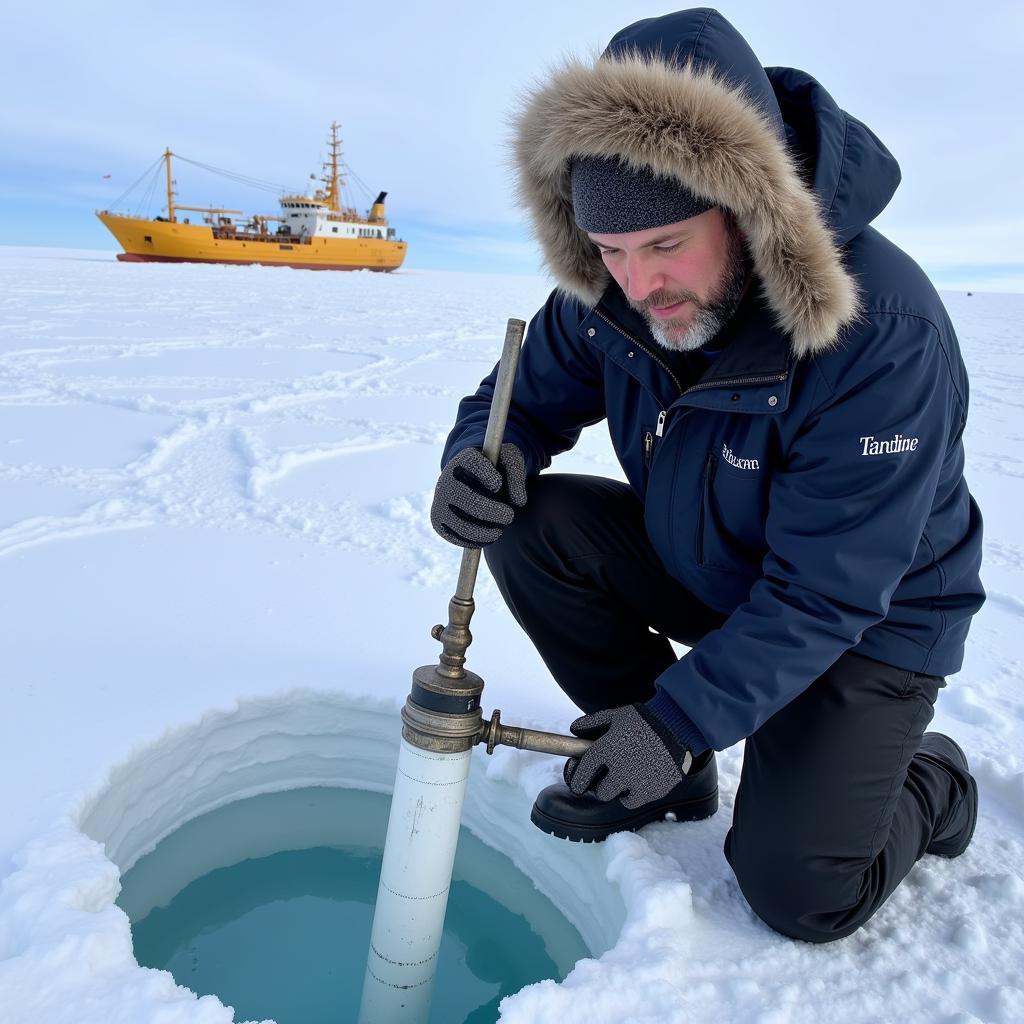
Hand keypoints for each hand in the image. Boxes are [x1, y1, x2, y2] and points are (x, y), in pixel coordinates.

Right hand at [431, 444, 527, 547]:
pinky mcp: (438, 520)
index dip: (485, 474)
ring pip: (462, 523)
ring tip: (500, 530)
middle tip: (509, 516)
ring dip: (485, 531)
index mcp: (465, 459)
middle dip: (492, 511)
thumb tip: (519, 502)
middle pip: (468, 499)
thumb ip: (516, 476)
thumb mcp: (510, 463)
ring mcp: (440, 500)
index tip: (498, 484)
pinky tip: (489, 536)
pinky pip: (455, 537)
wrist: (473, 481)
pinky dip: (475, 541)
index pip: (473, 463)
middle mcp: (447, 478)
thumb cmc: (496, 470)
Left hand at [564, 703, 693, 807]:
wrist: (678, 728)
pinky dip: (630, 794)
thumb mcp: (616, 715)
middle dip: (600, 784)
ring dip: (615, 789)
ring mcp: (637, 782)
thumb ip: (592, 722)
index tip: (578, 783)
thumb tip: (573, 730)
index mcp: (607, 749)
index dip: (577, 781)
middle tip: (606, 775)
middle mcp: (620, 769)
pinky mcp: (651, 791)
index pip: (581, 775)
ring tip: (622, 775)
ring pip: (614, 797)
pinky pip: (631, 801)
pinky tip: (635, 780)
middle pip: (599, 791)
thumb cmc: (644, 721)